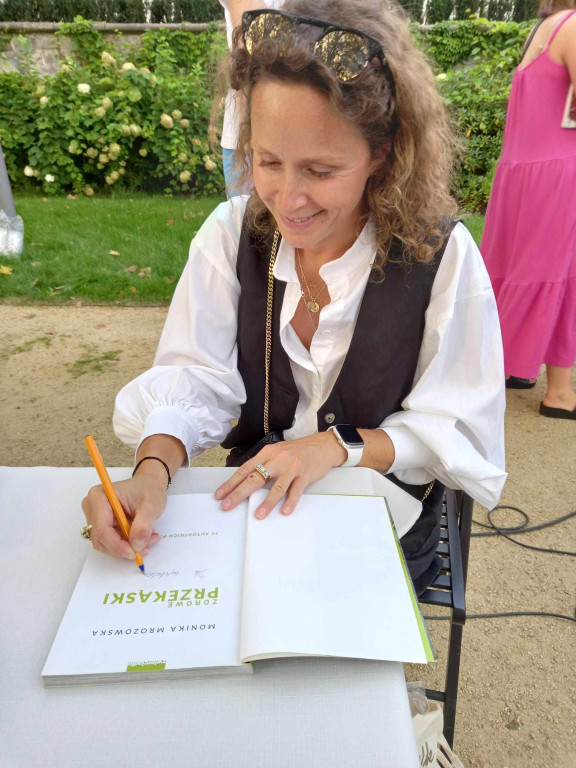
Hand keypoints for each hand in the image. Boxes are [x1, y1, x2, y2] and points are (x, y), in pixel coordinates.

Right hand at [81, 474, 165, 559]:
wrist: (149, 484)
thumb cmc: (148, 488)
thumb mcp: (151, 505)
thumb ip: (143, 526)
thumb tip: (136, 545)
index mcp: (99, 496)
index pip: (101, 528)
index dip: (116, 545)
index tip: (133, 552)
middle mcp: (92, 506)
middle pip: (101, 538)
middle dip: (123, 547)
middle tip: (144, 548)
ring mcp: (95, 516)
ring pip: (105, 543)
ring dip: (126, 547)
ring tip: (147, 540)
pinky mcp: (101, 524)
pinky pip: (110, 542)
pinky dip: (125, 544)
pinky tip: (140, 538)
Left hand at [215, 432, 346, 518]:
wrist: (323, 445)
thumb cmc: (298, 451)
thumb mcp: (277, 452)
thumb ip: (264, 464)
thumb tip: (246, 481)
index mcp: (267, 453)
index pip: (245, 469)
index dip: (231, 483)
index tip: (220, 495)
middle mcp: (278, 459)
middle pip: (255, 478)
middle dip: (239, 493)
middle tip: (227, 506)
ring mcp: (292, 467)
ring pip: (276, 487)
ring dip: (267, 503)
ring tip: (258, 515)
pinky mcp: (305, 475)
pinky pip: (296, 491)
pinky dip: (290, 502)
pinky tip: (284, 511)